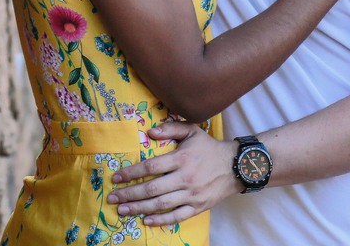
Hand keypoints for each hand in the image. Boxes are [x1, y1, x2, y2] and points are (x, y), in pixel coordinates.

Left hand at [106, 122, 238, 225]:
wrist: (236, 166)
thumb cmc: (209, 148)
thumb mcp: (192, 130)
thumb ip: (171, 128)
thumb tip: (150, 131)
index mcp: (181, 159)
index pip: (151, 167)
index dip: (132, 172)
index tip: (117, 177)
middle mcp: (185, 178)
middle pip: (152, 189)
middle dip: (130, 194)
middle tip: (113, 198)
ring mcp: (192, 195)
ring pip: (161, 204)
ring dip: (140, 208)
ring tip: (123, 210)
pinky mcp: (198, 207)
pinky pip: (177, 216)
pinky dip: (161, 220)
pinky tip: (146, 221)